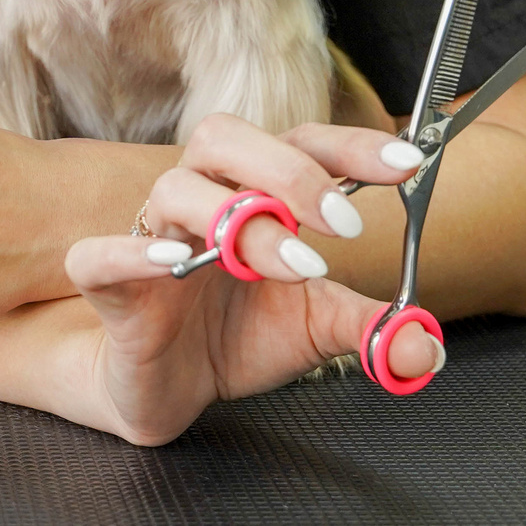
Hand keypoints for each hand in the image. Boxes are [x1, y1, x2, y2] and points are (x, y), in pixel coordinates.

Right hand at [65, 114, 442, 445]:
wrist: (172, 387)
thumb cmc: (237, 335)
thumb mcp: (317, 330)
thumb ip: (370, 329)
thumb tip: (425, 347)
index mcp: (253, 192)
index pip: (300, 142)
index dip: (351, 145)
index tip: (407, 161)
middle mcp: (201, 197)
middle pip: (225, 137)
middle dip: (289, 170)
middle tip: (344, 224)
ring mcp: (150, 235)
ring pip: (176, 188)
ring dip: (238, 219)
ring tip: (294, 267)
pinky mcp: (109, 285)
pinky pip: (100, 254)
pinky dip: (134, 254)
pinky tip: (176, 265)